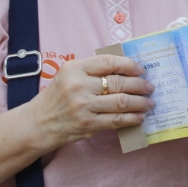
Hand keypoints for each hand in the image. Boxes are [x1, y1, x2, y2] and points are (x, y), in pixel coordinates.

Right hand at [29, 54, 153, 147]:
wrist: (38, 124)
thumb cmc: (57, 97)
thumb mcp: (68, 76)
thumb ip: (92, 71)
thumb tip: (126, 69)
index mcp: (74, 69)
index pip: (108, 62)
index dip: (129, 65)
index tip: (140, 69)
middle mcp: (78, 86)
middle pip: (118, 83)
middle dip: (139, 85)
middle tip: (149, 87)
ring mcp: (83, 106)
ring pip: (121, 102)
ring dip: (140, 102)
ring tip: (149, 102)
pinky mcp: (88, 124)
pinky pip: (116, 120)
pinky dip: (132, 118)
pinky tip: (139, 116)